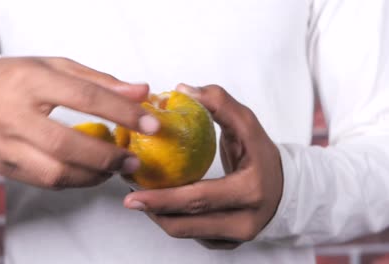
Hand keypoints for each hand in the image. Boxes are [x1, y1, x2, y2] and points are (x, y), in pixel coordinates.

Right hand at [0, 57, 159, 188]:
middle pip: (66, 145)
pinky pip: (46, 182)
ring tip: (115, 168)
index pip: (84, 98)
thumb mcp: (55, 68)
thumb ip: (99, 81)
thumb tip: (141, 92)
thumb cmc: (17, 80)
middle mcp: (13, 116)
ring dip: (94, 175)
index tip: (150, 124)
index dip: (122, 112)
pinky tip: (92, 173)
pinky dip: (76, 181)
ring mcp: (5, 146)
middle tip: (133, 159)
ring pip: (55, 172)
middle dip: (108, 157)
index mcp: (28, 81)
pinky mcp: (5, 168)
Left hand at [123, 84, 282, 248]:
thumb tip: (183, 89)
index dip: (163, 199)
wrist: (285, 188)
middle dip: (152, 211)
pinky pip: (192, 235)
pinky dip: (173, 221)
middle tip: (129, 198)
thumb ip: (220, 103)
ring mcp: (236, 237)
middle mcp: (245, 221)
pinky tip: (161, 205)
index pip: (199, 198)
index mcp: (250, 191)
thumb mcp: (248, 125)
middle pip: (187, 223)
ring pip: (185, 233)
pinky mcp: (228, 244)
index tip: (133, 194)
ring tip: (141, 197)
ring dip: (159, 217)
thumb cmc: (261, 155)